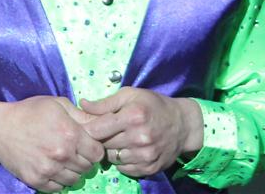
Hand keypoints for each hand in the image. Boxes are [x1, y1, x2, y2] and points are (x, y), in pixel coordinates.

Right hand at [0, 97, 103, 191]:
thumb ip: (82, 116)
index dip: (95, 148)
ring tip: (62, 159)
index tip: (87, 144)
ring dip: (72, 171)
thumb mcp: (58, 104)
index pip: (98, 153)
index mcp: (70, 134)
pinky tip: (52, 168)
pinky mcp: (37, 181)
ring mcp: (49, 170)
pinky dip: (59, 180)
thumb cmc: (30, 112)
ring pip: (75, 179)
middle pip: (87, 167)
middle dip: (84, 160)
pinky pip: (59, 188)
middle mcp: (62, 154)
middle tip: (74, 151)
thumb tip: (103, 122)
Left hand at [80, 88, 202, 177]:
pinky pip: (123, 168)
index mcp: (133, 116)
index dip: (88, 128)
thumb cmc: (153, 105)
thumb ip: (105, 103)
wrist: (183, 124)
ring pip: (112, 158)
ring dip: (112, 150)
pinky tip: (130, 149)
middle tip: (106, 131)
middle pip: (103, 144)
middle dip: (101, 138)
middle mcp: (139, 138)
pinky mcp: (148, 168)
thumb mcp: (130, 95)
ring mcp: (145, 155)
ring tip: (121, 139)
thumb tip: (82, 105)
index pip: (97, 129)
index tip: (87, 126)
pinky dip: (122, 160)